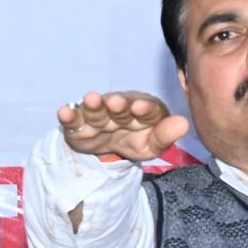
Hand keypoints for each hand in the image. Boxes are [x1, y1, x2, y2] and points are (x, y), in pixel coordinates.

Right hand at [56, 91, 188, 163]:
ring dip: (93, 105)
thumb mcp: (152, 144)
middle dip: (117, 105)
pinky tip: (63, 112)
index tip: (141, 108)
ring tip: (91, 99)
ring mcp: (98, 114)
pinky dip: (69, 115)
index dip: (143, 109)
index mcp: (142, 110)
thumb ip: (166, 135)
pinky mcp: (79, 123)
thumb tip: (184, 124)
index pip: (146, 109)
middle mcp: (119, 108)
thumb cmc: (135, 140)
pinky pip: (74, 118)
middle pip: (119, 107)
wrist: (108, 148)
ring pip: (96, 109)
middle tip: (116, 102)